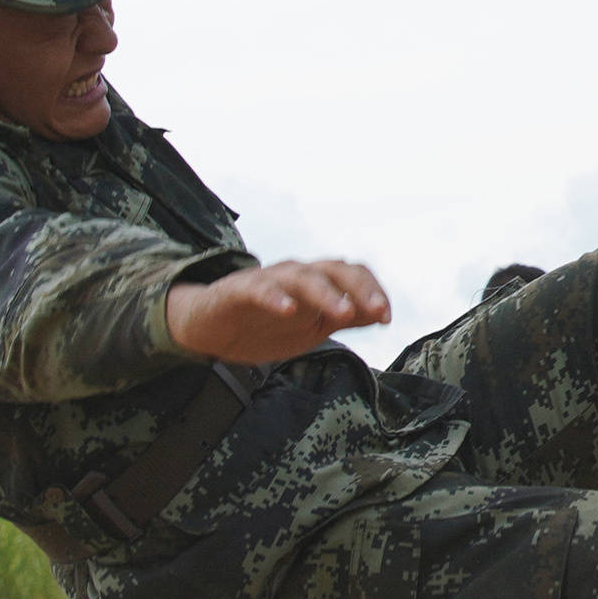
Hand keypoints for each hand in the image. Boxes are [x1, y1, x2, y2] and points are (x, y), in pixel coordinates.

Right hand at [165, 260, 390, 364]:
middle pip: (334, 269)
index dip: (373, 291)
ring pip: (301, 277)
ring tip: (343, 311)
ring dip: (326, 293)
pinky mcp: (238, 290)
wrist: (210, 329)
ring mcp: (268, 280)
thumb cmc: (263, 325)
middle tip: (377, 310)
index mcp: (316, 283)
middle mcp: (296, 275)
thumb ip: (344, 318)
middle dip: (359, 288)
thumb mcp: (312, 327)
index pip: (352, 275)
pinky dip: (275, 297)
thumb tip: (381, 314)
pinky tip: (287, 310)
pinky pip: (259, 289)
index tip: (387, 317)